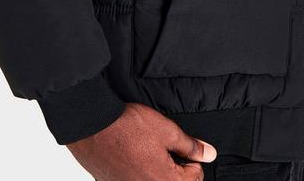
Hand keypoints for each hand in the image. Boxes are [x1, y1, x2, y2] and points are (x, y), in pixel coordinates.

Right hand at [66, 103, 216, 180]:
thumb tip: (209, 154)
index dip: (191, 158)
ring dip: (157, 170)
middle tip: (164, 148)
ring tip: (148, 151)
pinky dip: (139, 172)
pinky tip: (134, 156)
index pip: (195, 179)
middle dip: (175, 167)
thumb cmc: (129, 127)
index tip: (180, 146)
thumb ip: (190, 146)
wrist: (94, 127)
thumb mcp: (167, 130)